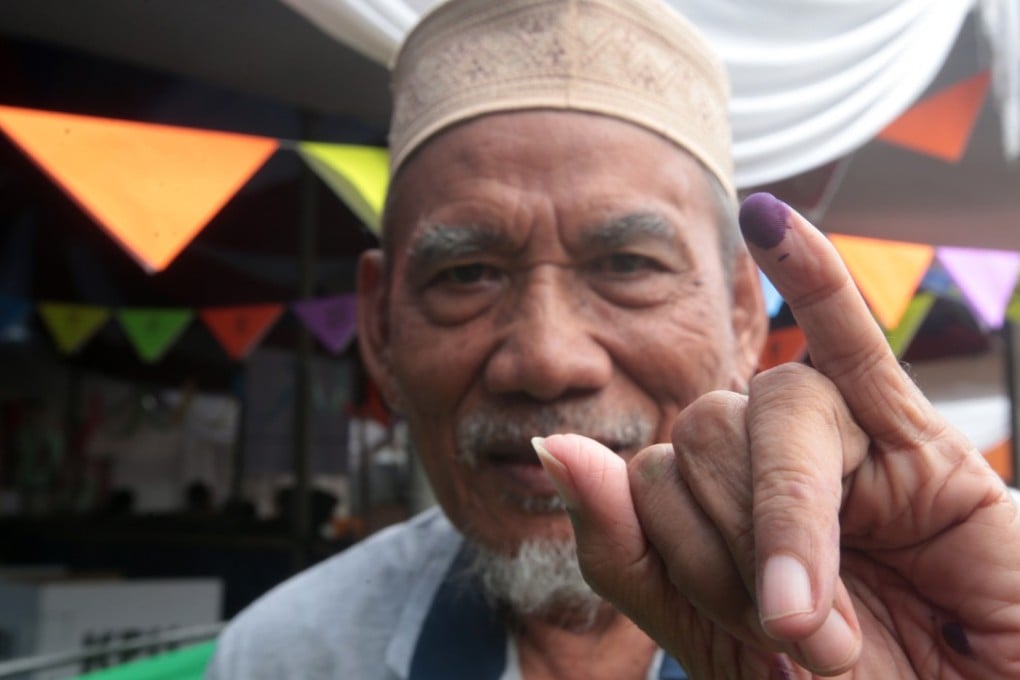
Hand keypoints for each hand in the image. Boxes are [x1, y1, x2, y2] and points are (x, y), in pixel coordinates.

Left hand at [534, 193, 1019, 677]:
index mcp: (717, 509)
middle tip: (795, 635)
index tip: (753, 638)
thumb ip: (625, 547)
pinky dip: (812, 277)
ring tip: (816, 620)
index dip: (682, 556)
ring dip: (777, 521)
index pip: (648, 477)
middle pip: (699, 432)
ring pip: (763, 411)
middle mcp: (768, 464)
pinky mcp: (918, 439)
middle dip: (729, 544)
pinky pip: (853, 338)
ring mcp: (843, 442)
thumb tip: (548, 445)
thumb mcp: (707, 637)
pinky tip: (770, 219)